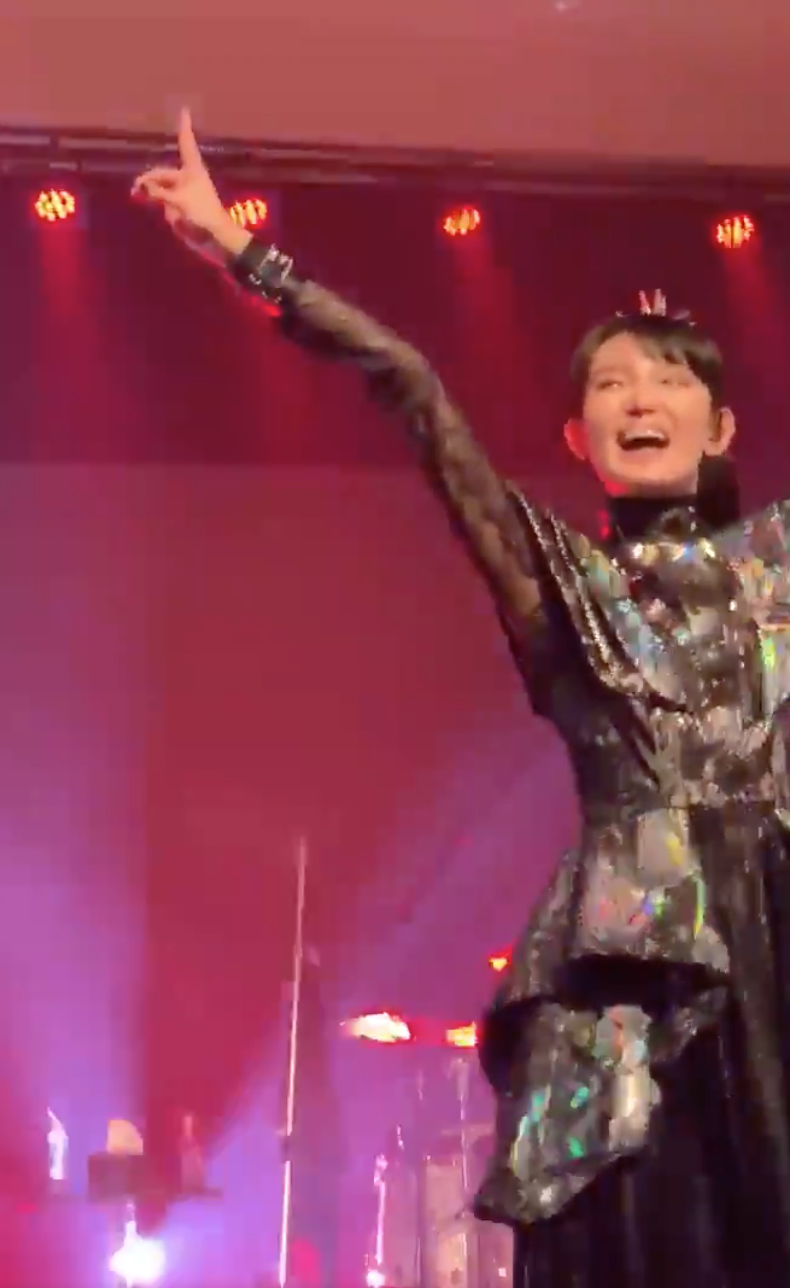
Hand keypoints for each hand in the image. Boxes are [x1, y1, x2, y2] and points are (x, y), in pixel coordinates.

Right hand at [132, 109, 251, 261]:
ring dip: (149, 191)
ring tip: (136, 195)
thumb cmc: (202, 215)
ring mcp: (184, 193)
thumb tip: (143, 188)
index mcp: (192, 170)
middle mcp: (188, 178)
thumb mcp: (178, 201)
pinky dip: (156, 202)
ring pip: (160, 188)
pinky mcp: (181, 208)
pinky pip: (163, 201)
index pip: (185, 143)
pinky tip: (147, 204)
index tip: (185, 109)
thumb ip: (158, 193)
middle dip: (148, 179)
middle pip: (162, 173)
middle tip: (135, 189)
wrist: (217, 240)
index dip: (184, 127)